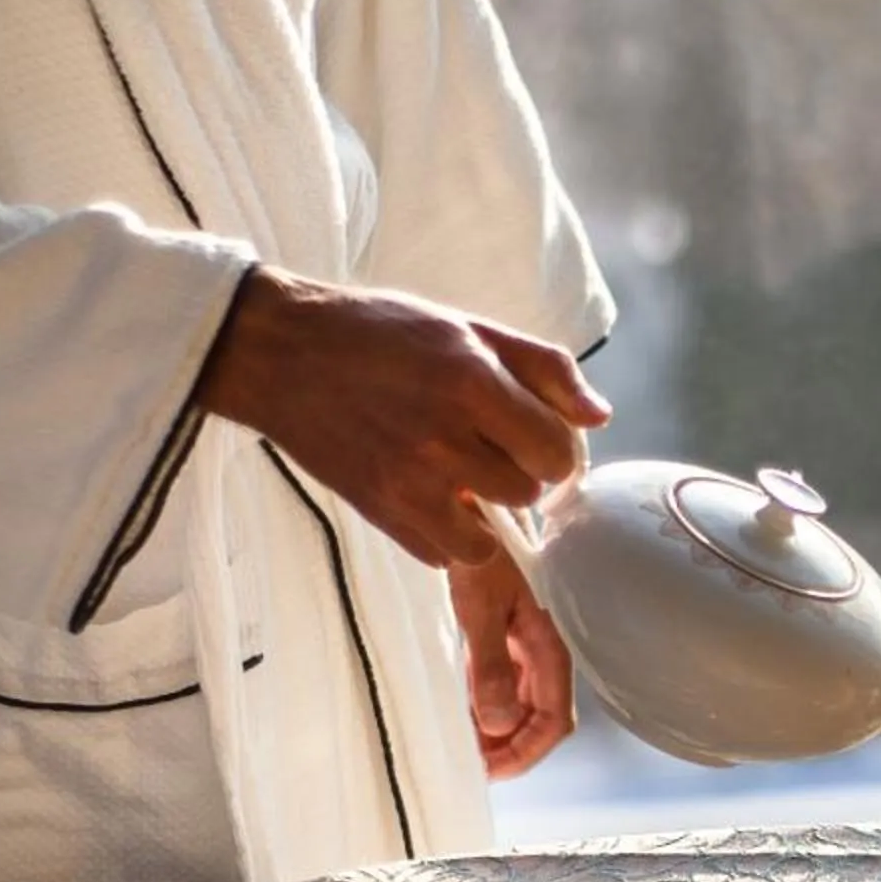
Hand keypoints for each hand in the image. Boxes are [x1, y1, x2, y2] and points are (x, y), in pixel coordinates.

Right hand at [195, 267, 609, 567]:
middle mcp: (446, 436)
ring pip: (492, 534)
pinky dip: (446, 533)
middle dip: (516, 473)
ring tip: (455, 473)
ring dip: (484, 510)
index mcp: (472, 380)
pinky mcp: (383, 513)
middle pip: (528, 492)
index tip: (532, 439)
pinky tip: (426, 494)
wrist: (280, 353)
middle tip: (484, 448)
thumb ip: (542, 368)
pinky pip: (447, 554)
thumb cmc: (377, 333)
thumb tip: (600, 417)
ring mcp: (412, 482)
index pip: (557, 451)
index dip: (554, 449)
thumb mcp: (464, 327)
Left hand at [450, 543, 576, 776]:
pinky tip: (458, 707)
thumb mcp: (480, 606)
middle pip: (537, 716)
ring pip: (518, 700)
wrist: (471, 499)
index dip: (525, 753)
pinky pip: (501, 679)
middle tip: (468, 763)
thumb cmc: (478, 547)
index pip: (553, 721)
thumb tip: (496, 726)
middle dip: (508, 747)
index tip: (488, 771)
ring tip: (460, 741)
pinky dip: (483, 701)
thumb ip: (490, 667)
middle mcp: (542, 648)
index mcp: (548, 646)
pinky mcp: (503, 629)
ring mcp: (524, 640)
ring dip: (495, 727)